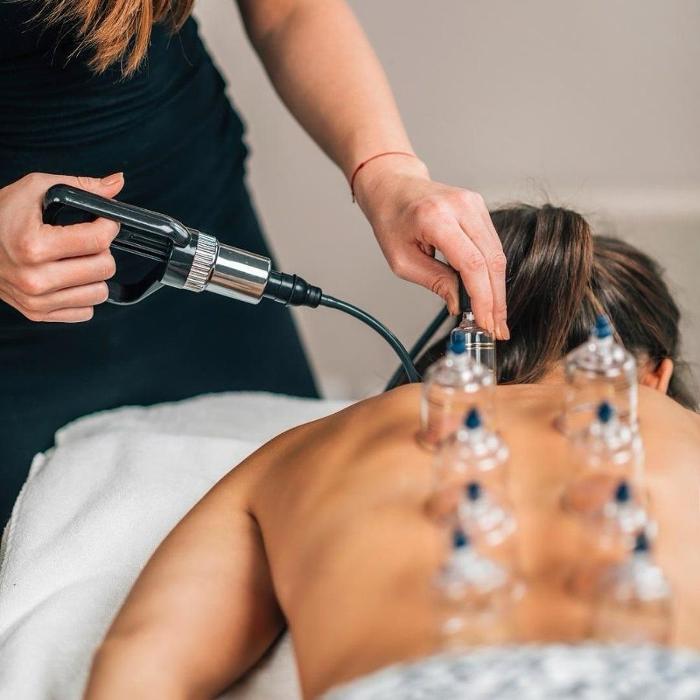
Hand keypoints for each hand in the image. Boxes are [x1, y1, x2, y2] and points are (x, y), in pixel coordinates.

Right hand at [0, 172, 123, 321]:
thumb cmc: (0, 216)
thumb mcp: (36, 189)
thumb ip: (81, 186)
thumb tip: (117, 182)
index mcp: (33, 245)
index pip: (98, 240)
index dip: (109, 226)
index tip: (105, 221)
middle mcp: (34, 278)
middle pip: (104, 268)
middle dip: (103, 250)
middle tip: (88, 241)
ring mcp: (36, 300)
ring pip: (99, 293)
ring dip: (95, 275)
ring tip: (78, 260)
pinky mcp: (37, 313)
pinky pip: (86, 312)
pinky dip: (83, 295)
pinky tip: (69, 279)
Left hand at [353, 155, 508, 339]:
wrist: (392, 186)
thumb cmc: (391, 221)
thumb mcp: (402, 260)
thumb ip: (435, 281)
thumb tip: (460, 305)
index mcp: (436, 219)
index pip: (472, 265)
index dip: (482, 298)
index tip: (485, 323)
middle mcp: (461, 207)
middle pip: (492, 261)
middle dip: (496, 300)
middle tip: (496, 328)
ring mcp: (474, 204)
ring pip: (498, 254)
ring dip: (497, 289)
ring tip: (494, 317)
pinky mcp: (479, 207)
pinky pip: (492, 245)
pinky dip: (492, 272)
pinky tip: (489, 293)